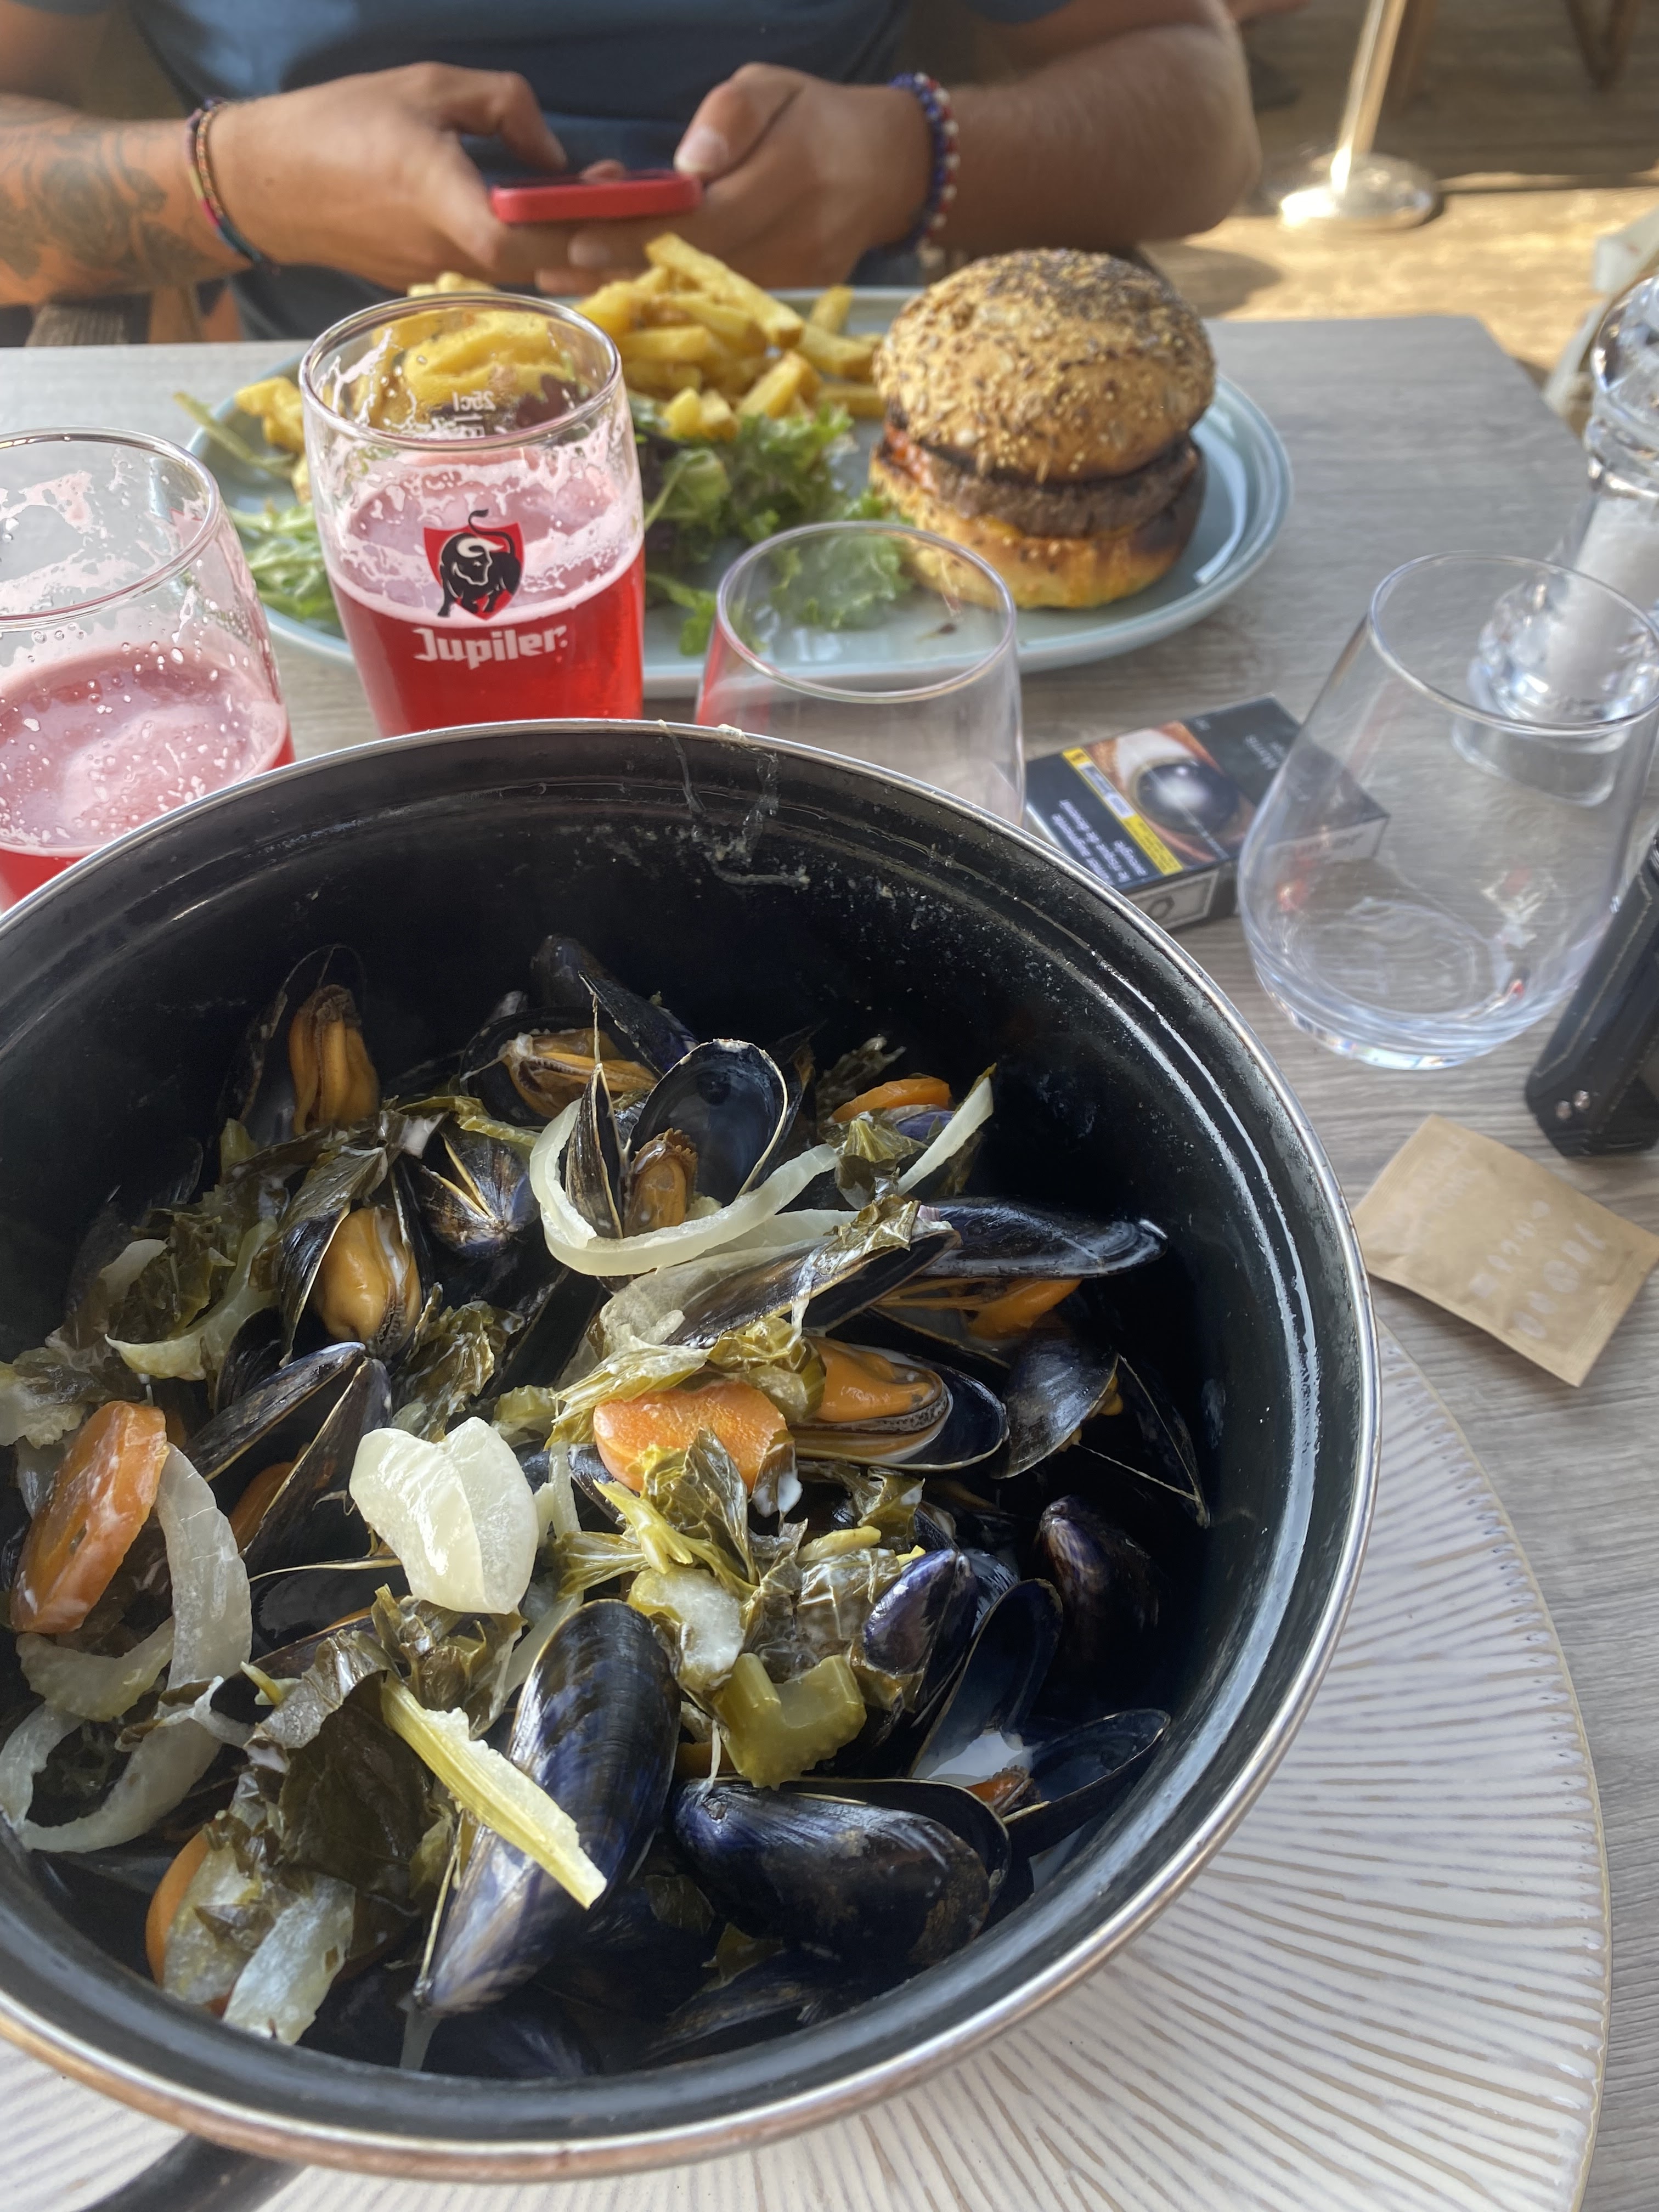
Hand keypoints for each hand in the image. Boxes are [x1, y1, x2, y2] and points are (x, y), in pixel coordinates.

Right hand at [209, 64, 587, 289]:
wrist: (269, 185)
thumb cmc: (344, 122)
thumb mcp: (429, 86)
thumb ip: (503, 106)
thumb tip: (554, 154)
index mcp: (439, 197)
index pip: (517, 239)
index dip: (573, 237)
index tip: (623, 217)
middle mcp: (445, 251)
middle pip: (537, 268)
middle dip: (596, 247)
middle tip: (641, 220)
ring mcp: (439, 277)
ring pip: (522, 274)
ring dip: (568, 251)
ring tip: (607, 217)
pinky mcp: (432, 285)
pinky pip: (495, 272)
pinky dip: (532, 254)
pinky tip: (554, 228)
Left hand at [543, 67, 931, 292]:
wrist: (891, 166)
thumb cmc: (818, 116)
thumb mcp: (774, 86)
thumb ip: (731, 117)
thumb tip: (687, 165)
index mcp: (794, 172)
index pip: (706, 215)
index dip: (642, 232)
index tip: (580, 238)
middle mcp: (800, 234)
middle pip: (701, 261)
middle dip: (624, 264)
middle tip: (555, 264)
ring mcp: (803, 273)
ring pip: (711, 290)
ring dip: (641, 285)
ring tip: (574, 278)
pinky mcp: (800, 293)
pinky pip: (729, 299)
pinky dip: (676, 292)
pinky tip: (628, 284)